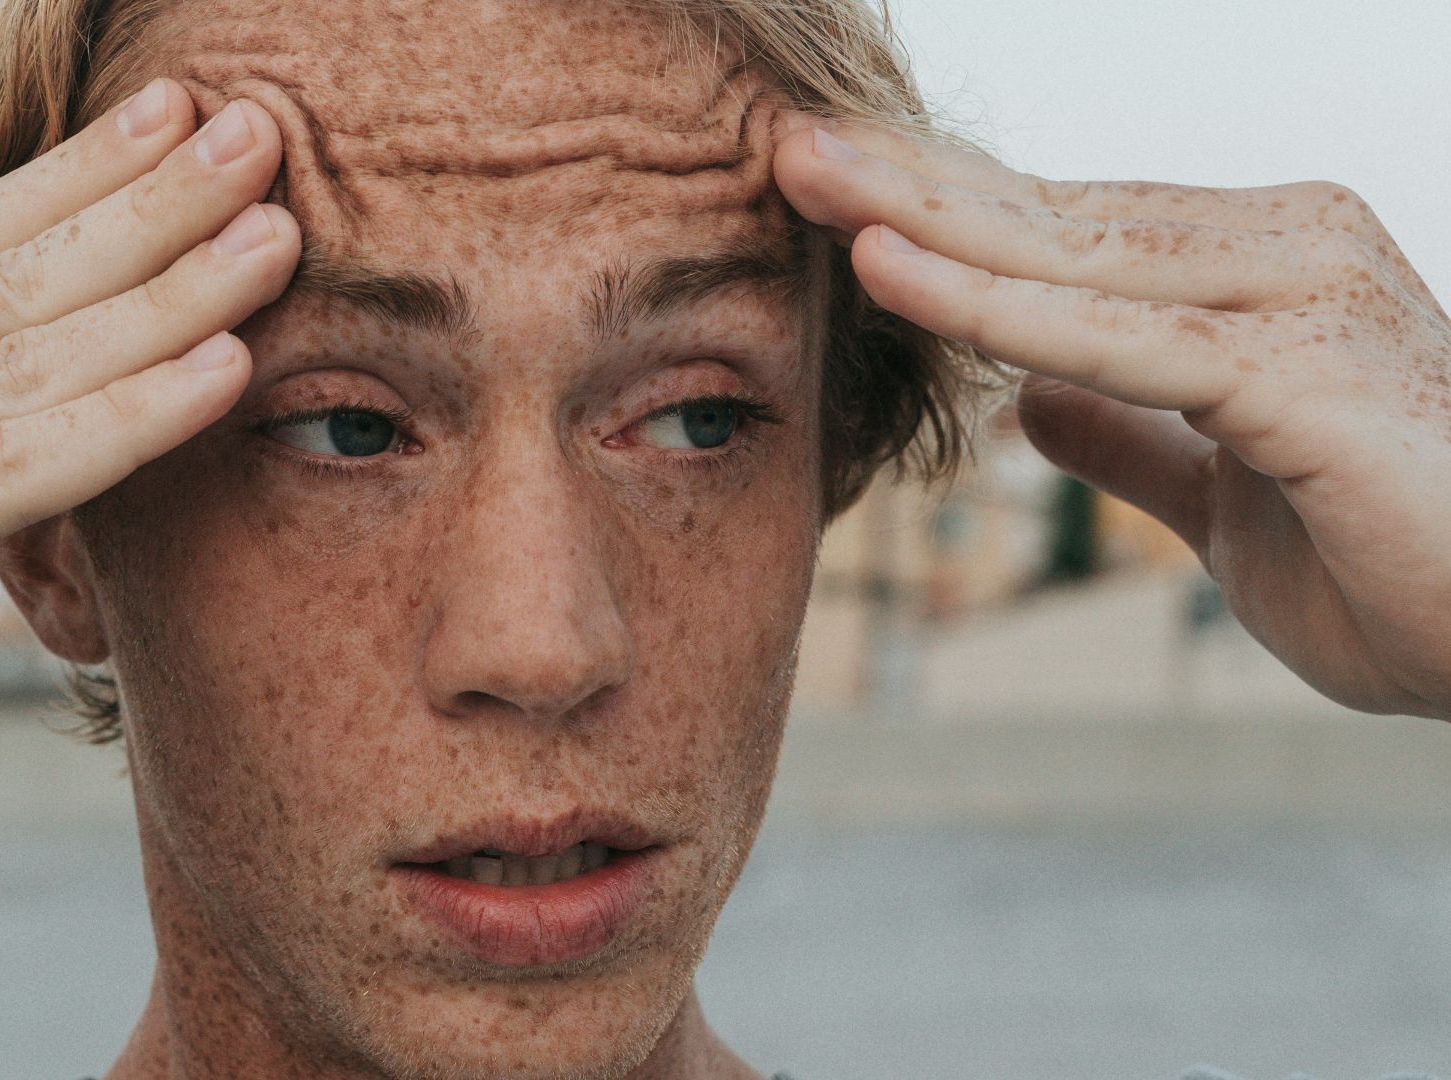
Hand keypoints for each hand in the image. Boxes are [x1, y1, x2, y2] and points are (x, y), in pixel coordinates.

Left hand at [774, 117, 1450, 721]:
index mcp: (1251, 274)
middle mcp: (1281, 253)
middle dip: (907, 182)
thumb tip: (1025, 404)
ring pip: (1070, 256)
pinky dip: (996, 307)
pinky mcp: (1305, 372)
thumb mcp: (1222, 497)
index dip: (941, 211)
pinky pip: (1116, 336)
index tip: (825, 189)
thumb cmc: (1398, 562)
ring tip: (801, 176)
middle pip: (1052, 216)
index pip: (1064, 232)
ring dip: (924, 216)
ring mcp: (1299, 299)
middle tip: (776, 144)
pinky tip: (891, 273)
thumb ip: (1131, 436)